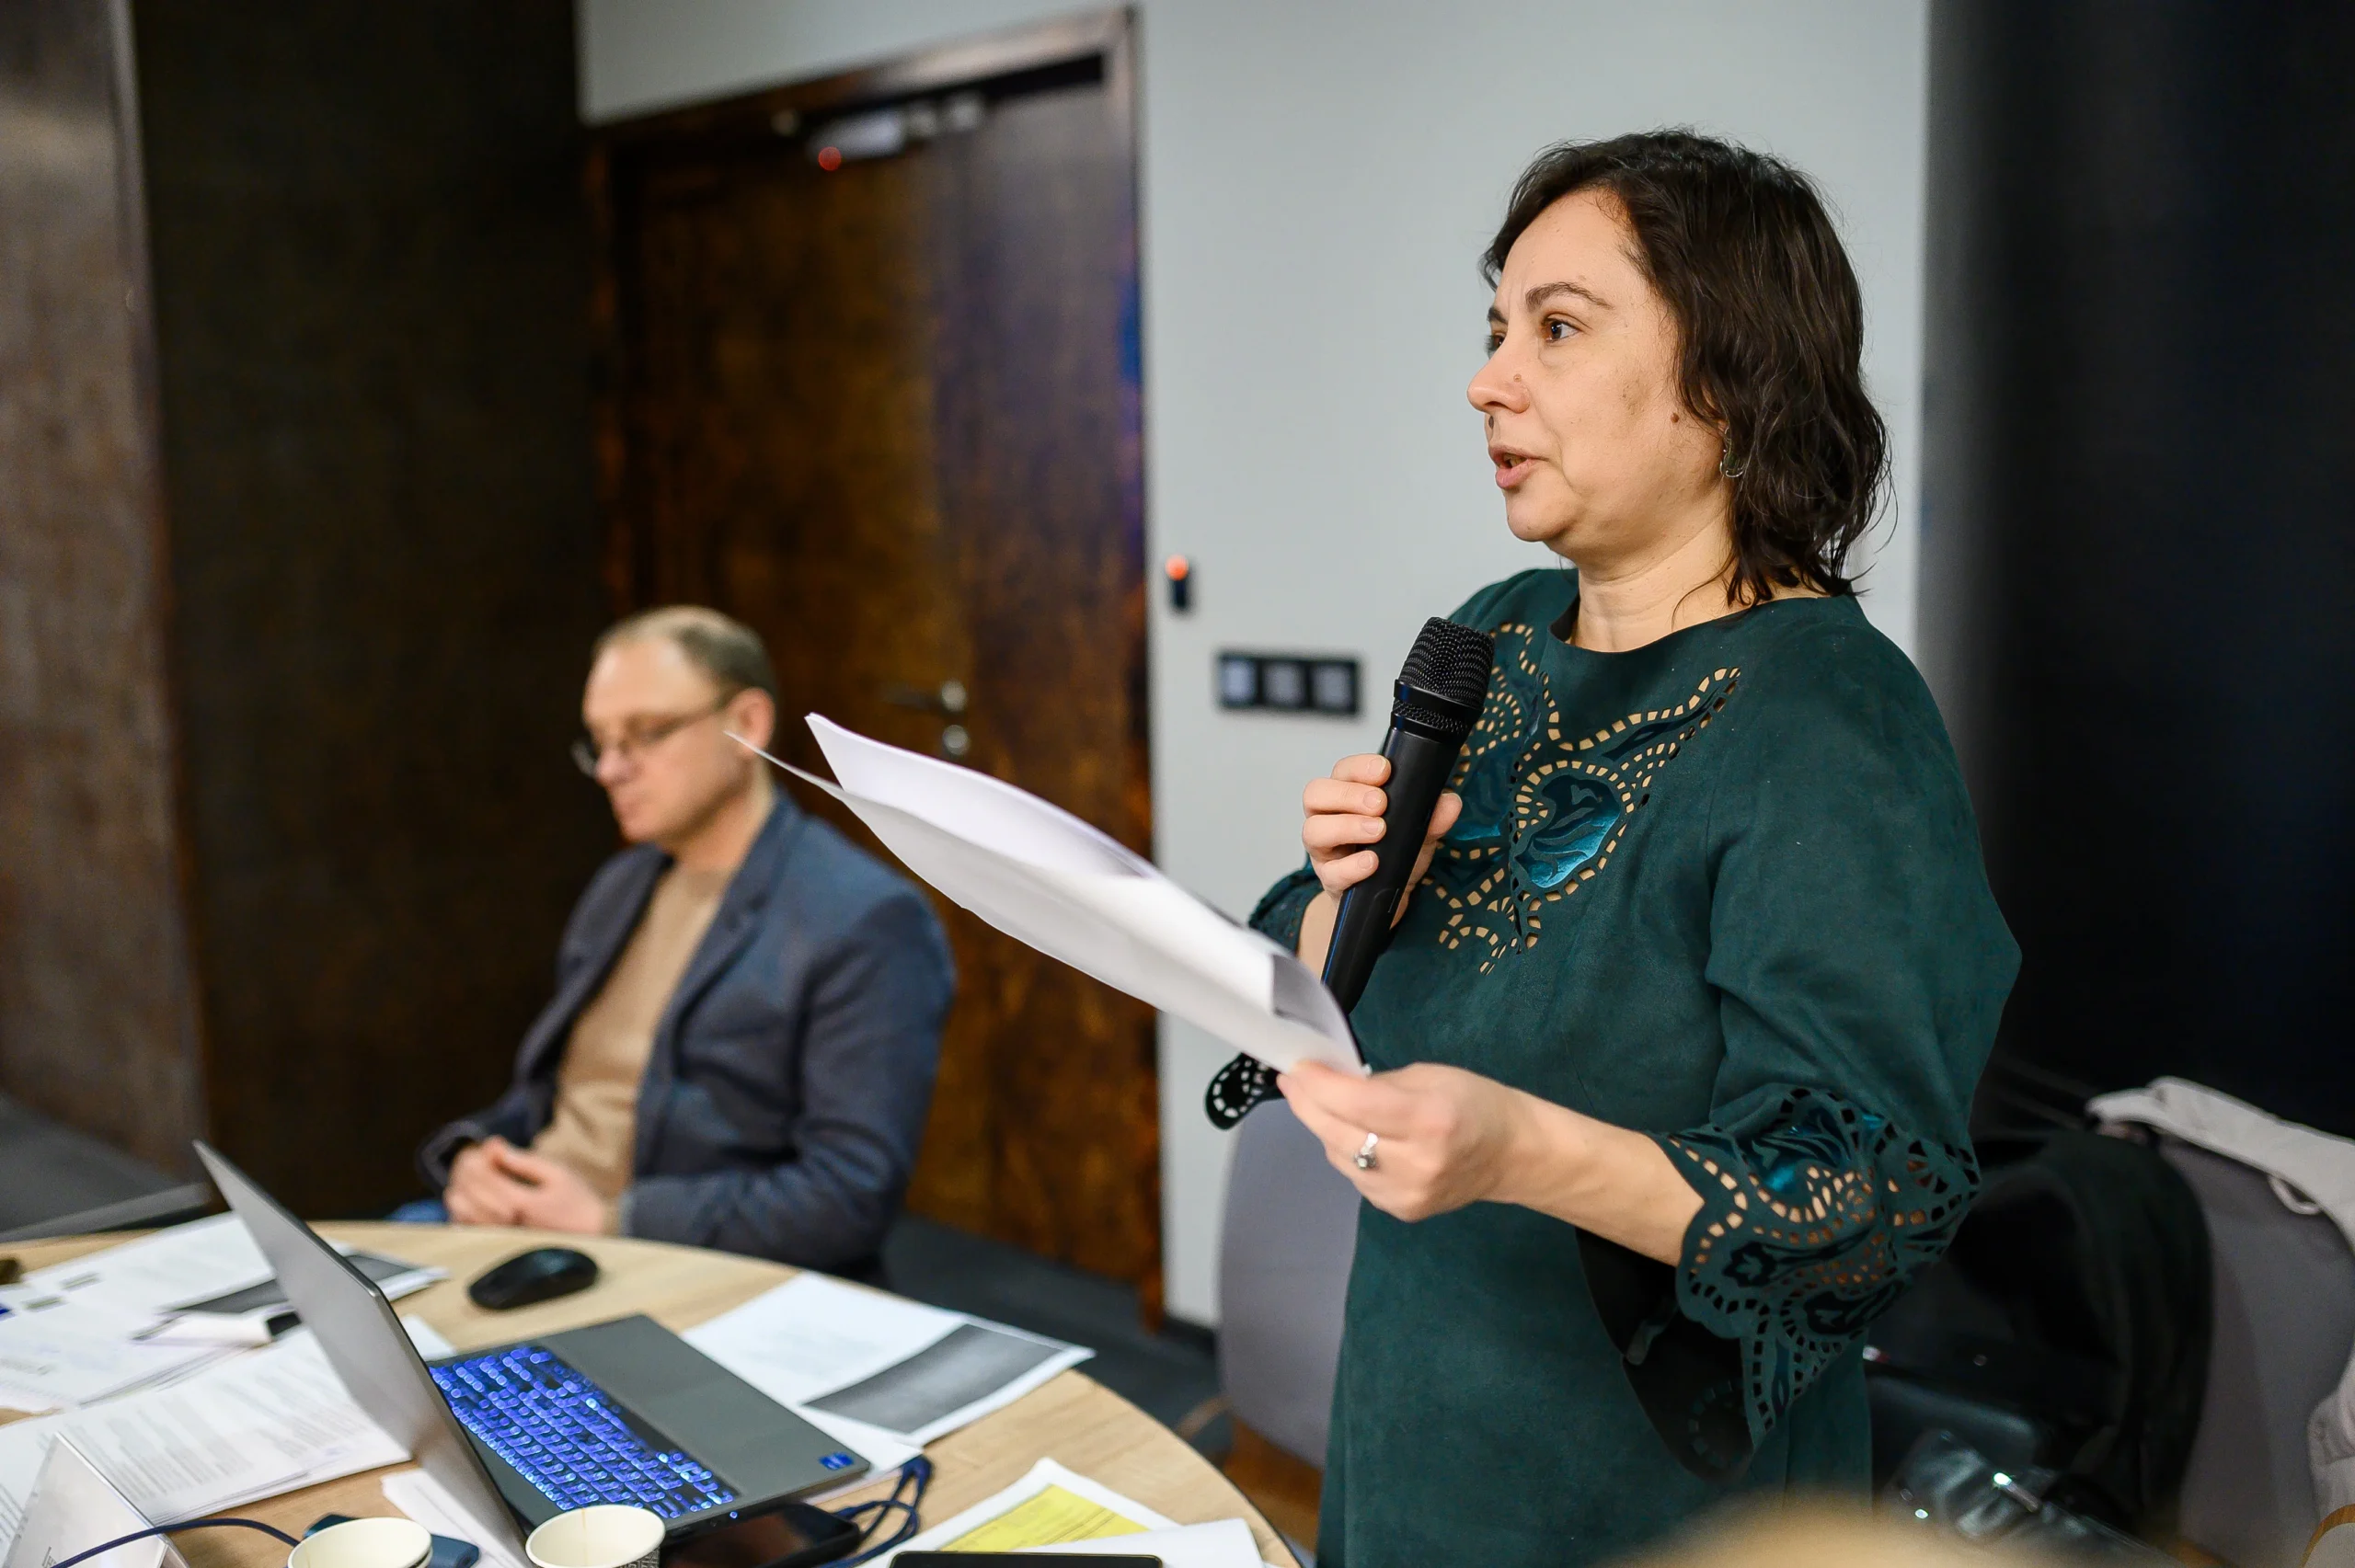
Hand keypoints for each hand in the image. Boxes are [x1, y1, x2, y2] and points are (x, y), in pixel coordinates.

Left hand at [444, 1137, 610, 1232]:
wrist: (590, 1237)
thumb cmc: (577, 1202)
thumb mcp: (557, 1174)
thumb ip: (524, 1161)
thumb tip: (494, 1146)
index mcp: (520, 1203)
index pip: (482, 1175)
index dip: (479, 1156)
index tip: (489, 1146)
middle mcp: (503, 1222)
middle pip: (467, 1190)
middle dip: (467, 1169)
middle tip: (477, 1156)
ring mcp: (497, 1236)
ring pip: (460, 1210)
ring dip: (460, 1188)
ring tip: (473, 1175)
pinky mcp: (495, 1244)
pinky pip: (466, 1227)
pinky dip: (461, 1209)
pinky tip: (470, 1197)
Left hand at [1278, 1059, 1530, 1222]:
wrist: (1513, 1155)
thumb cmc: (1474, 1102)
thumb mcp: (1429, 1075)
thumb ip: (1377, 1084)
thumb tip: (1328, 1084)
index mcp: (1428, 1119)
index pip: (1355, 1104)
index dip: (1317, 1086)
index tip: (1295, 1069)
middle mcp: (1416, 1163)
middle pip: (1338, 1135)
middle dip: (1307, 1105)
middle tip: (1292, 1083)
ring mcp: (1407, 1194)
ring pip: (1340, 1159)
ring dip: (1325, 1130)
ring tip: (1324, 1106)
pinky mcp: (1402, 1211)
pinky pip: (1356, 1178)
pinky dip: (1347, 1153)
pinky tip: (1355, 1136)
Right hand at [1295, 754, 1462, 970]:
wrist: (1391, 897)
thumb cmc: (1396, 854)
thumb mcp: (1419, 833)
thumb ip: (1433, 817)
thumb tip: (1450, 801)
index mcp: (1347, 797)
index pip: (1342, 771)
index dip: (1359, 767)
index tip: (1385, 771)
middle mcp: (1328, 818)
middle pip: (1315, 794)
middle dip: (1349, 794)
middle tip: (1381, 803)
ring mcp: (1324, 850)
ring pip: (1313, 830)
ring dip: (1347, 827)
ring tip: (1378, 831)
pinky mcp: (1330, 880)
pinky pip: (1331, 872)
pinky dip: (1352, 865)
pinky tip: (1372, 863)